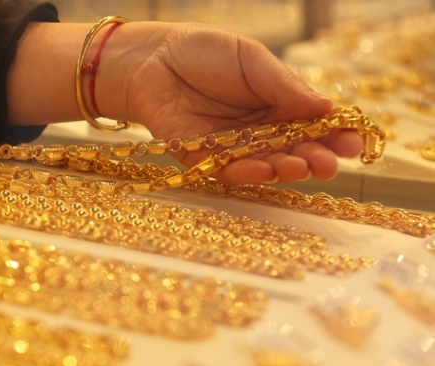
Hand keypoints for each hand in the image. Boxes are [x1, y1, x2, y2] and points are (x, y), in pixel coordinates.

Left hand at [97, 22, 363, 183]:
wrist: (152, 59)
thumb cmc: (203, 52)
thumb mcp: (251, 60)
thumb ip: (284, 86)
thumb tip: (327, 107)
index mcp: (276, 103)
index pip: (311, 124)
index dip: (333, 135)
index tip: (353, 142)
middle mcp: (259, 130)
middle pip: (293, 150)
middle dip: (314, 158)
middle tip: (330, 164)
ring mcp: (233, 147)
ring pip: (266, 165)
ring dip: (286, 169)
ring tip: (302, 166)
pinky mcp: (204, 159)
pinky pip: (230, 171)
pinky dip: (249, 173)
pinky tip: (267, 170)